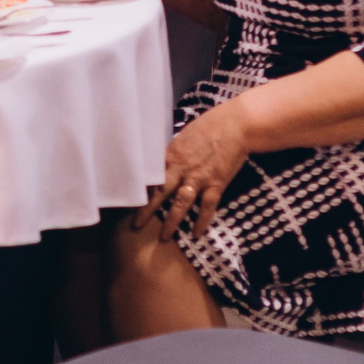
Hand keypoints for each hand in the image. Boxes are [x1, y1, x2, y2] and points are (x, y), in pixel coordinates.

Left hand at [135, 102, 248, 240]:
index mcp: (170, 155)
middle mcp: (181, 168)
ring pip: (181, 203)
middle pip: (160, 192)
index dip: (139, 189)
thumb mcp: (183, 137)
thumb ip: (172, 153)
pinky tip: (197, 234)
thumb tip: (162, 164)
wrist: (235, 125)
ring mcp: (199, 177)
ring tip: (163, 237)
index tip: (127, 199)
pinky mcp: (216, 184)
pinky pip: (207, 206)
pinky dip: (202, 221)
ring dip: (172, 221)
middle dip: (147, 210)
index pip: (150, 175)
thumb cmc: (209, 126)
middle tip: (135, 225)